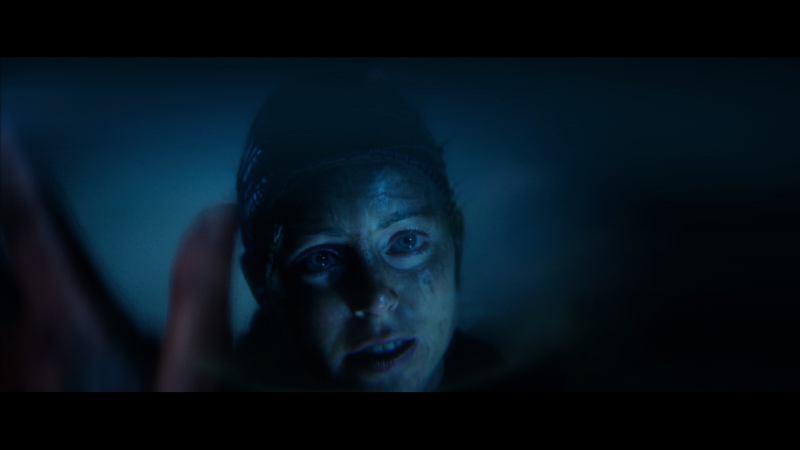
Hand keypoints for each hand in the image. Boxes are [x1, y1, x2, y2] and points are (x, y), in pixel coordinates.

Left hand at [1, 128, 236, 390]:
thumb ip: (202, 294)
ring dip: (5, 257)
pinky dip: (8, 299)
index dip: (19, 179)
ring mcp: (12, 368)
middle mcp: (28, 342)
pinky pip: (0, 331)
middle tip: (10, 182)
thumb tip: (216, 218)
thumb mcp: (194, 371)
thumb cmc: (153, 417)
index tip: (10, 141)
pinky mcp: (14, 388)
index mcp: (72, 325)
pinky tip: (20, 306)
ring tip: (15, 236)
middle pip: (2, 256)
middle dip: (6, 214)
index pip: (32, 230)